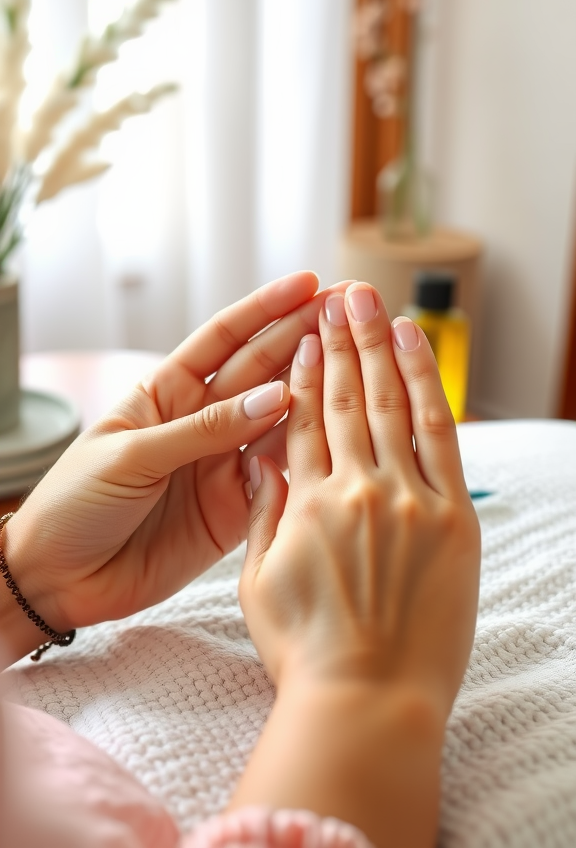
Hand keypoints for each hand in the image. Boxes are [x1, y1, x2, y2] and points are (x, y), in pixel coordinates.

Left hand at [3, 272, 348, 646]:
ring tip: (361, 362)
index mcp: (167, 392)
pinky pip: (279, 476)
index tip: (308, 285)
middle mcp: (202, 421)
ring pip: (279, 420)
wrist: (59, 580)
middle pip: (262, 370)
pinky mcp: (235, 508)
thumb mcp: (131, 455)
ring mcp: (221, 463)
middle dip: (306, 337)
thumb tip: (273, 396)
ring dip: (318, 391)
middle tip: (351, 313)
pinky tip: (340, 433)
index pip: (224, 339)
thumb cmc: (75, 504)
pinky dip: (308, 456)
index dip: (266, 310)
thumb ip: (203, 430)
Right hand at [240, 282, 480, 718]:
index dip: (300, 373)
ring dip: (377, 347)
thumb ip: (263, 515)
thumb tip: (263, 461)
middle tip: (337, 296)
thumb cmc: (308, 653)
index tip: (302, 336)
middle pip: (343, 399)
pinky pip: (438, 434)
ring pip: (388, 404)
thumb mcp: (258, 583)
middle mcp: (355, 490)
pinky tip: (412, 346)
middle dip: (339, 341)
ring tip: (371, 302)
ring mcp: (407, 499)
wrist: (370, 702)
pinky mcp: (452, 515)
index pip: (300, 420)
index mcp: (305, 506)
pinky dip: (423, 384)